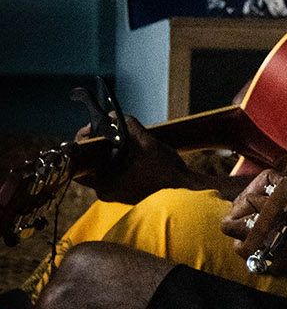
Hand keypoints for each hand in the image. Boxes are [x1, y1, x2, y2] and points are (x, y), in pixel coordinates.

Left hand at [75, 116, 199, 204]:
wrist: (185, 191)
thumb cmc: (166, 174)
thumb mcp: (146, 144)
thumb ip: (128, 127)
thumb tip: (114, 116)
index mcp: (105, 183)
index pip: (80, 161)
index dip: (84, 141)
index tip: (93, 128)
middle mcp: (106, 190)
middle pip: (91, 161)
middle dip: (100, 142)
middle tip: (110, 129)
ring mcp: (115, 191)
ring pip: (103, 165)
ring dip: (111, 150)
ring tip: (125, 138)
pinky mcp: (125, 190)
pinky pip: (114, 171)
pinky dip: (119, 159)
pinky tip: (133, 150)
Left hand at [221, 103, 286, 272]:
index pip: (251, 197)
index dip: (263, 188)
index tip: (284, 189)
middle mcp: (285, 234)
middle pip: (237, 221)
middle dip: (249, 210)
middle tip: (272, 205)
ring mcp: (285, 255)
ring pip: (240, 242)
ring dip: (247, 232)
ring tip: (268, 222)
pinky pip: (253, 259)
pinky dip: (257, 249)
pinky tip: (274, 238)